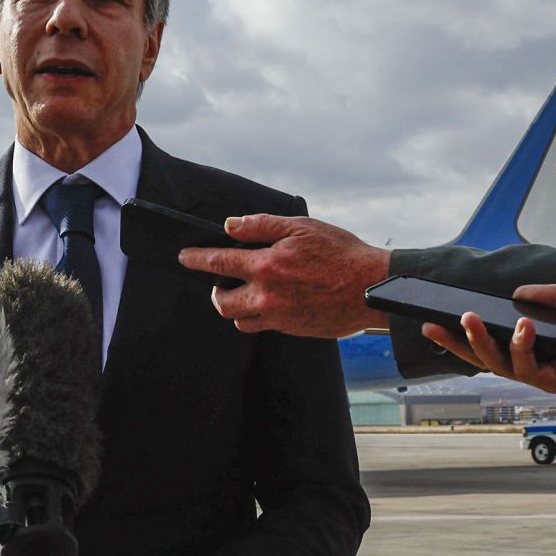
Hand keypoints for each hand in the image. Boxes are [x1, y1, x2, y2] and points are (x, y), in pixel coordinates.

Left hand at [178, 214, 390, 336]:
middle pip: (222, 302)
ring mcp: (280, 317)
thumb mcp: (301, 228)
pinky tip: (273, 301)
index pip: (218, 263)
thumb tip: (231, 226)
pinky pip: (264, 326)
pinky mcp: (293, 329)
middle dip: (216, 291)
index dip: (196, 259)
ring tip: (248, 292)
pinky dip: (261, 314)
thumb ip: (261, 226)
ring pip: (241, 319)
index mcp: (267, 265)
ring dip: (237, 306)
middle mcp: (268, 295)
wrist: (372, 287)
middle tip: (223, 280)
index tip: (184, 257)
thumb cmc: (340, 253)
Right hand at [422, 280, 555, 405]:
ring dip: (480, 343)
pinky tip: (523, 326)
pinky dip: (520, 347)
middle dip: (456, 342)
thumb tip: (516, 293)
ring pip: (500, 364)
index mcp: (546, 338)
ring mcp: (551, 374)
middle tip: (431, 326)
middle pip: (487, 354)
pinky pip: (529, 368)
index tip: (443, 315)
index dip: (470, 329)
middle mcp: (544, 359)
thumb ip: (551, 294)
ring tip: (468, 319)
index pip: (499, 334)